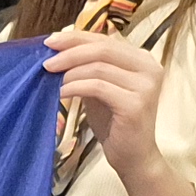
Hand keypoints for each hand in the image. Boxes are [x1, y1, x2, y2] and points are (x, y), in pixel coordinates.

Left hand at [43, 27, 194, 195]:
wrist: (134, 158)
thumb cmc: (115, 124)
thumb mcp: (100, 89)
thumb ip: (89, 68)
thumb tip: (58, 50)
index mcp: (143, 60)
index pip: (106, 39)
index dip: (76, 37)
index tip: (50, 41)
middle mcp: (150, 68)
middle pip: (103, 48)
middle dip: (70, 51)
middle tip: (46, 61)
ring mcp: (145, 86)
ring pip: (99, 67)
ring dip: (69, 71)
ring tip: (50, 78)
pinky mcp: (136, 104)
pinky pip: (98, 87)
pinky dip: (75, 87)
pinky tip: (60, 93)